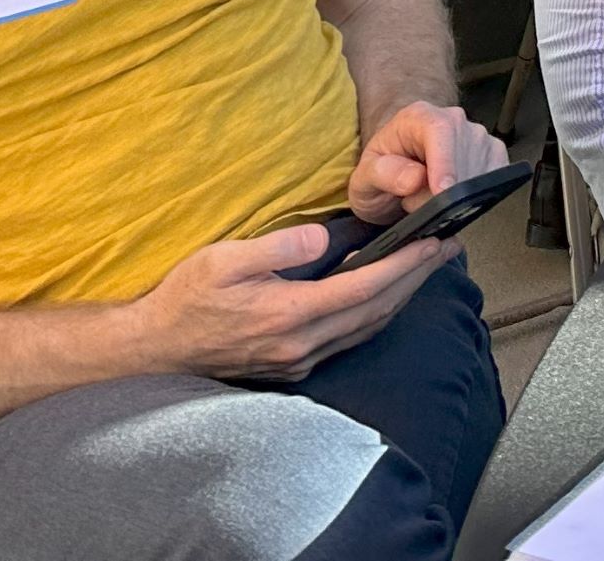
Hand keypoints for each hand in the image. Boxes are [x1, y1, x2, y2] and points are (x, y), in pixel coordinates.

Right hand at [134, 219, 451, 382]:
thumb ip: (278, 248)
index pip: (365, 286)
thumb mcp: (224, 259)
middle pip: (377, 309)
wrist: (154, 349)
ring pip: (368, 326)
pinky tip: (385, 293)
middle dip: (417, 277)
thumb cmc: (185, 299)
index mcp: (289, 315)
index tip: (436, 241)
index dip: (406, 264)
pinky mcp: (293, 365)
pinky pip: (350, 337)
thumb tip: (324, 238)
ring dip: (402, 296)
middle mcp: (302, 344)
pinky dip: (376, 312)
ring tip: (427, 265)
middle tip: (449, 246)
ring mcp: (299, 360)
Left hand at [347, 98, 508, 223]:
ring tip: (427, 199)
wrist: (394, 177)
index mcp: (419, 116)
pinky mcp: (493, 153)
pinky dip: (474, 198)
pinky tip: (450, 199)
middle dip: (441, 192)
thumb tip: (414, 178)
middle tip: (413, 203)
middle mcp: (453, 120)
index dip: (445, 162)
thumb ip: (383, 174)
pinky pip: (493, 180)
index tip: (442, 191)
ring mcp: (477, 136)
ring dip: (456, 199)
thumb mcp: (364, 178)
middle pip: (462, 156)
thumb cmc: (380, 174)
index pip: (440, 132)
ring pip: (480, 171)